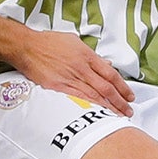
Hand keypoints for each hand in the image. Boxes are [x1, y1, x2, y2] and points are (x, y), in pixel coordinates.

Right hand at [12, 28, 134, 115]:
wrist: (27, 47)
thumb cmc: (49, 42)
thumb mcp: (74, 42)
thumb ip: (91, 55)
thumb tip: (106, 64)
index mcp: (87, 56)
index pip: (111, 74)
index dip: (123, 87)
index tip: (130, 96)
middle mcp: (81, 68)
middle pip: (106, 87)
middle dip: (120, 101)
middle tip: (129, 111)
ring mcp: (70, 78)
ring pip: (95, 96)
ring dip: (109, 107)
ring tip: (118, 116)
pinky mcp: (58, 87)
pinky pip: (78, 99)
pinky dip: (90, 107)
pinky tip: (98, 114)